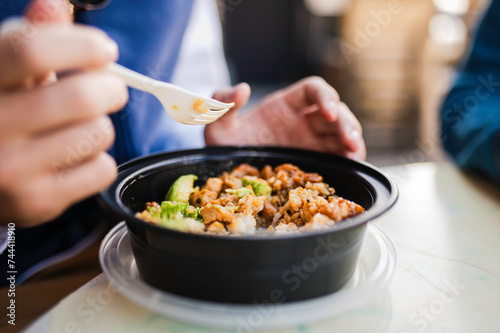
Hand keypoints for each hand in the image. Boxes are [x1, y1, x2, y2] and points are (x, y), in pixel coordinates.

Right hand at [0, 0, 127, 225]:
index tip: (104, 49)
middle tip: (111, 89)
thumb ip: (29, 37)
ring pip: (98, 133)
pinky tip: (74, 157)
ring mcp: (10, 171)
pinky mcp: (36, 202)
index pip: (31, 51)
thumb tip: (54, 5)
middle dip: (111, 87)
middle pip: (80, 97)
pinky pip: (102, 170)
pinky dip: (99, 159)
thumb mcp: (3, 72)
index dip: (81, 44)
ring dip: (100, 124)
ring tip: (79, 126)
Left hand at [205, 76, 365, 159]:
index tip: (328, 112)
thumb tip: (242, 89)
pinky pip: (337, 158)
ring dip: (353, 142)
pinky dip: (348, 160)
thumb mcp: (216, 126)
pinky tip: (352, 166)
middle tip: (351, 141)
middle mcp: (302, 122)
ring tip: (355, 154)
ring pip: (341, 135)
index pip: (313, 90)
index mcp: (284, 106)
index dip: (325, 97)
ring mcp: (310, 143)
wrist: (227, 177)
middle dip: (346, 123)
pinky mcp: (313, 163)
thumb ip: (223, 104)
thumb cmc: (224, 148)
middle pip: (335, 113)